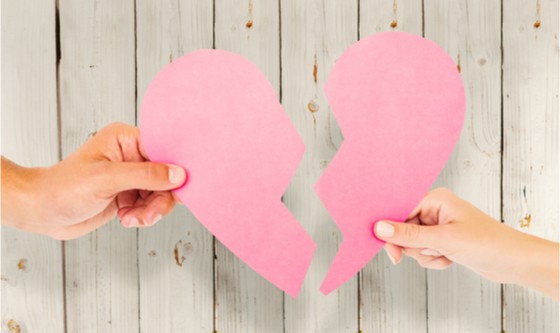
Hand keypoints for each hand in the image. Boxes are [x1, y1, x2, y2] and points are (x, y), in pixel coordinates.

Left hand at [1, 122, 186, 239]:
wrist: (41, 211)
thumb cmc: (63, 188)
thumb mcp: (106, 179)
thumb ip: (144, 175)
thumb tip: (177, 174)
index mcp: (125, 140)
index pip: (164, 149)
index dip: (175, 168)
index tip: (181, 187)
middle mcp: (131, 155)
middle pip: (167, 175)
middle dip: (161, 197)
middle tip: (150, 213)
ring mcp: (131, 176)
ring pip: (161, 193)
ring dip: (151, 210)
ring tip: (133, 218)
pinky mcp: (129, 194)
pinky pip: (151, 205)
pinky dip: (143, 216)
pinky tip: (127, 218)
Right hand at [374, 188, 558, 298]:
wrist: (513, 262)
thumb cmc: (486, 243)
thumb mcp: (443, 240)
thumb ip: (409, 235)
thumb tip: (379, 229)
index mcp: (435, 198)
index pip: (400, 210)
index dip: (392, 230)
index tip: (391, 249)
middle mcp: (435, 209)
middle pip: (404, 229)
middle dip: (416, 246)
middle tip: (431, 252)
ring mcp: (438, 225)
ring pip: (413, 244)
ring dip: (427, 255)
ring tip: (447, 254)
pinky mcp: (442, 240)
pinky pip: (424, 253)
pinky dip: (434, 260)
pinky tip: (451, 259)